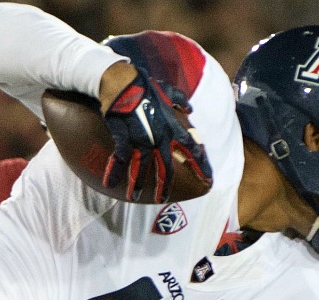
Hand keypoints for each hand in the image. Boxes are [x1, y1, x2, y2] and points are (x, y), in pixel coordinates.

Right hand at [100, 65, 211, 202]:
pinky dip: (114, 170)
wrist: (122, 81)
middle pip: (166, 166)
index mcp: (171, 126)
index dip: (200, 164)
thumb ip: (180, 100)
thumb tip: (190, 109)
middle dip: (165, 185)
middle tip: (164, 199)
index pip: (191, 149)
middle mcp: (159, 136)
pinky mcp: (124, 137)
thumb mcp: (166, 90)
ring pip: (142, 167)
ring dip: (137, 183)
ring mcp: (142, 138)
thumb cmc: (144, 85)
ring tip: (135, 197)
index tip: (208, 178)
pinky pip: (120, 158)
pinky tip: (110, 183)